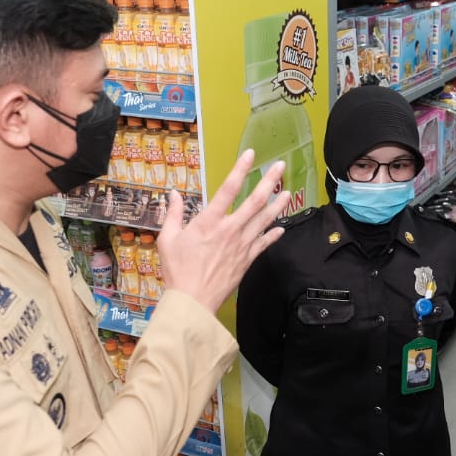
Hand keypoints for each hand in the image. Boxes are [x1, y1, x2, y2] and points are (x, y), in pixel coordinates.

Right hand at [157, 150, 288, 313]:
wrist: (192, 301)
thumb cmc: (177, 270)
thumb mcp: (167, 239)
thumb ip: (172, 214)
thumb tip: (173, 194)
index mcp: (209, 221)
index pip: (228, 189)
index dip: (240, 169)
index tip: (250, 154)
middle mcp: (230, 230)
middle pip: (255, 201)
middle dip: (269, 181)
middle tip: (280, 166)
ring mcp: (241, 245)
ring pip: (264, 221)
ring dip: (278, 205)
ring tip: (288, 192)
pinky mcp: (246, 260)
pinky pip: (264, 244)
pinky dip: (273, 234)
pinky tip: (281, 227)